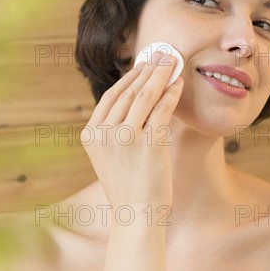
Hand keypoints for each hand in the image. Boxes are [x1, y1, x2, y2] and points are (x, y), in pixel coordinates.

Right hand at [81, 52, 183, 209]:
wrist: (136, 216)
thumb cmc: (127, 186)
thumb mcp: (109, 156)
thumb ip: (113, 129)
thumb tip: (136, 97)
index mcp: (91, 134)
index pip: (111, 97)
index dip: (129, 77)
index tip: (142, 64)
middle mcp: (104, 133)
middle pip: (128, 92)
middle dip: (147, 70)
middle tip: (161, 55)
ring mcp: (126, 138)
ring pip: (145, 96)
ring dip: (160, 75)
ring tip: (171, 63)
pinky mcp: (149, 144)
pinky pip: (162, 110)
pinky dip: (171, 94)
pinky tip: (178, 84)